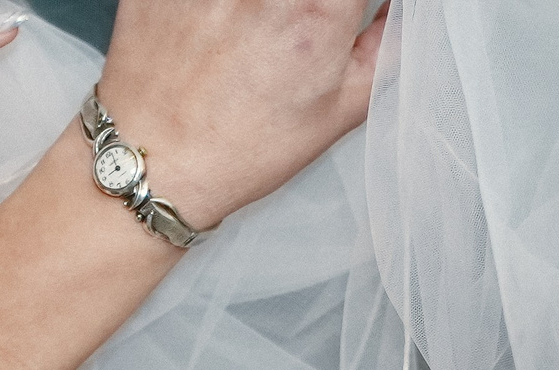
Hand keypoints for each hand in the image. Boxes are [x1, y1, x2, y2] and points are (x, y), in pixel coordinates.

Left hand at [97, 0, 389, 232]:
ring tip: (253, 28)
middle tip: (299, 25)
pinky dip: (222, 3)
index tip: (344, 12)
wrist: (152, 164)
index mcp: (319, 14)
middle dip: (309, 5)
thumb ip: (388, 44)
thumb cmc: (244, 148)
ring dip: (261, 6)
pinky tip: (220, 24)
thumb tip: (405, 8)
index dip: (348, 1)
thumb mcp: (342, 109)